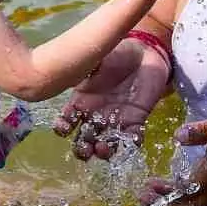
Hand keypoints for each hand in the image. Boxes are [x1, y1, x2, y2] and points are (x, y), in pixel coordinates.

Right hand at [53, 38, 168, 159]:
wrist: (144, 54)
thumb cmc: (117, 54)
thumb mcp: (97, 58)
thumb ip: (84, 68)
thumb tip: (71, 70)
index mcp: (82, 100)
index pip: (66, 120)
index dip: (62, 128)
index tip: (64, 129)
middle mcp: (95, 115)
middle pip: (84, 139)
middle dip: (82, 148)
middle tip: (85, 149)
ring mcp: (115, 121)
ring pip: (105, 144)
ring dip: (103, 151)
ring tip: (104, 148)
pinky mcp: (135, 122)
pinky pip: (132, 138)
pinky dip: (130, 144)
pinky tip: (130, 143)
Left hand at [139, 109, 206, 205]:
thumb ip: (202, 131)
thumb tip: (178, 136)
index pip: (185, 194)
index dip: (165, 197)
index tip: (147, 191)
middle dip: (163, 204)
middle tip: (142, 195)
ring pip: (191, 202)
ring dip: (170, 199)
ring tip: (152, 187)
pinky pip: (197, 194)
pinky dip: (181, 192)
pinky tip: (172, 181)